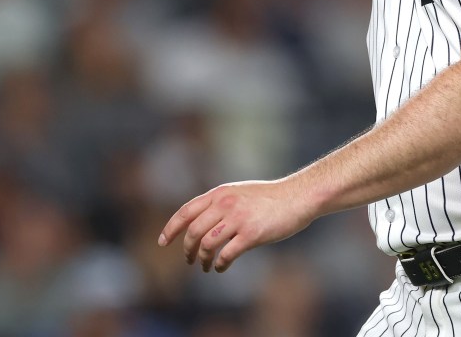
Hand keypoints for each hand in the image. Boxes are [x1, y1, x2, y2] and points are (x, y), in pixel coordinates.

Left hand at [157, 179, 314, 272]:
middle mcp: (225, 204)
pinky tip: (222, 267)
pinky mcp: (251, 234)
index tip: (162, 242)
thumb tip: (201, 220)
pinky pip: (226, 254)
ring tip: (206, 267)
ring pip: (207, 245)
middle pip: (193, 232)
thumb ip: (221, 202)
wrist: (298, 197)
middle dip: (187, 250)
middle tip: (189, 260)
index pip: (186, 211)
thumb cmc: (271, 197)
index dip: (171, 228)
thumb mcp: (240, 192)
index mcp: (220, 193)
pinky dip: (220, 265)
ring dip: (202, 260)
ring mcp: (238, 219)